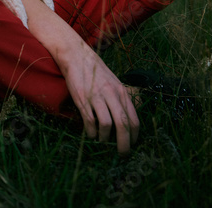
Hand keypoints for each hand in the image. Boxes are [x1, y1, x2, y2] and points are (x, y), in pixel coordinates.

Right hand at [57, 35, 139, 154]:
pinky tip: (90, 135)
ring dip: (104, 139)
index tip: (132, 145)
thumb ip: (120, 99)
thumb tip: (126, 122)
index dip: (134, 137)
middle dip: (124, 144)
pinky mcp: (83, 99)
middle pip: (123, 125)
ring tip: (102, 142)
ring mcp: (97, 97)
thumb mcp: (114, 82)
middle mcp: (112, 94)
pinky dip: (91, 133)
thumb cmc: (96, 71)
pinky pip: (90, 122)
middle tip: (122, 154)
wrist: (77, 55)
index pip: (134, 119)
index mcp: (121, 92)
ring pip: (107, 125)